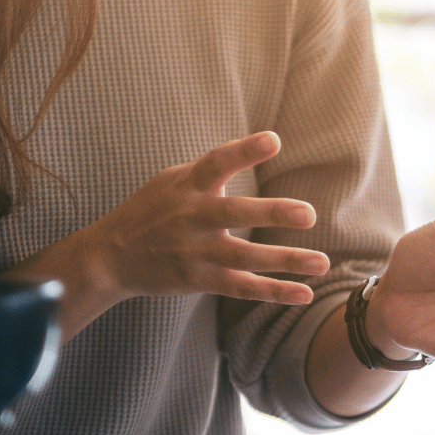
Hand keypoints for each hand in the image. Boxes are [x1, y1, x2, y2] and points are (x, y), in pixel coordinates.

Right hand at [76, 131, 329, 304]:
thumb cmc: (150, 211)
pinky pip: (242, 287)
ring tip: (323, 262)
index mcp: (186, 185)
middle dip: (270, 213)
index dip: (243, 151)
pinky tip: (304, 293)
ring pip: (244, 257)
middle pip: (233, 214)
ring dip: (285, 260)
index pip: (216, 163)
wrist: (111, 257)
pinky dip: (273, 292)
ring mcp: (195, 252)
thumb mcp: (171, 180)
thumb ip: (209, 171)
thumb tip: (251, 150)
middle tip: (308, 214)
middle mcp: (191, 217)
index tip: (273, 140)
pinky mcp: (199, 280)